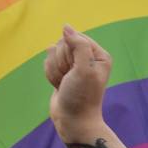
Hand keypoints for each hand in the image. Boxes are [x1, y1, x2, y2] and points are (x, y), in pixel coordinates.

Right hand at [45, 25, 111, 139]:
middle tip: (70, 79)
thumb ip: (78, 45)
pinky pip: (48, 63)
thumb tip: (66, 27)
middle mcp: (88, 58)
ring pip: (52, 53)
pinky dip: (50, 75)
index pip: (75, 37)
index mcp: (99, 55)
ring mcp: (74, 64)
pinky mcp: (62, 71)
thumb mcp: (84, 69)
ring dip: (55, 70)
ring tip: (65, 84)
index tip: (75, 70)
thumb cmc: (81, 97)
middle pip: (62, 44)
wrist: (73, 120)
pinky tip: (59, 86)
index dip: (69, 53)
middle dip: (61, 63)